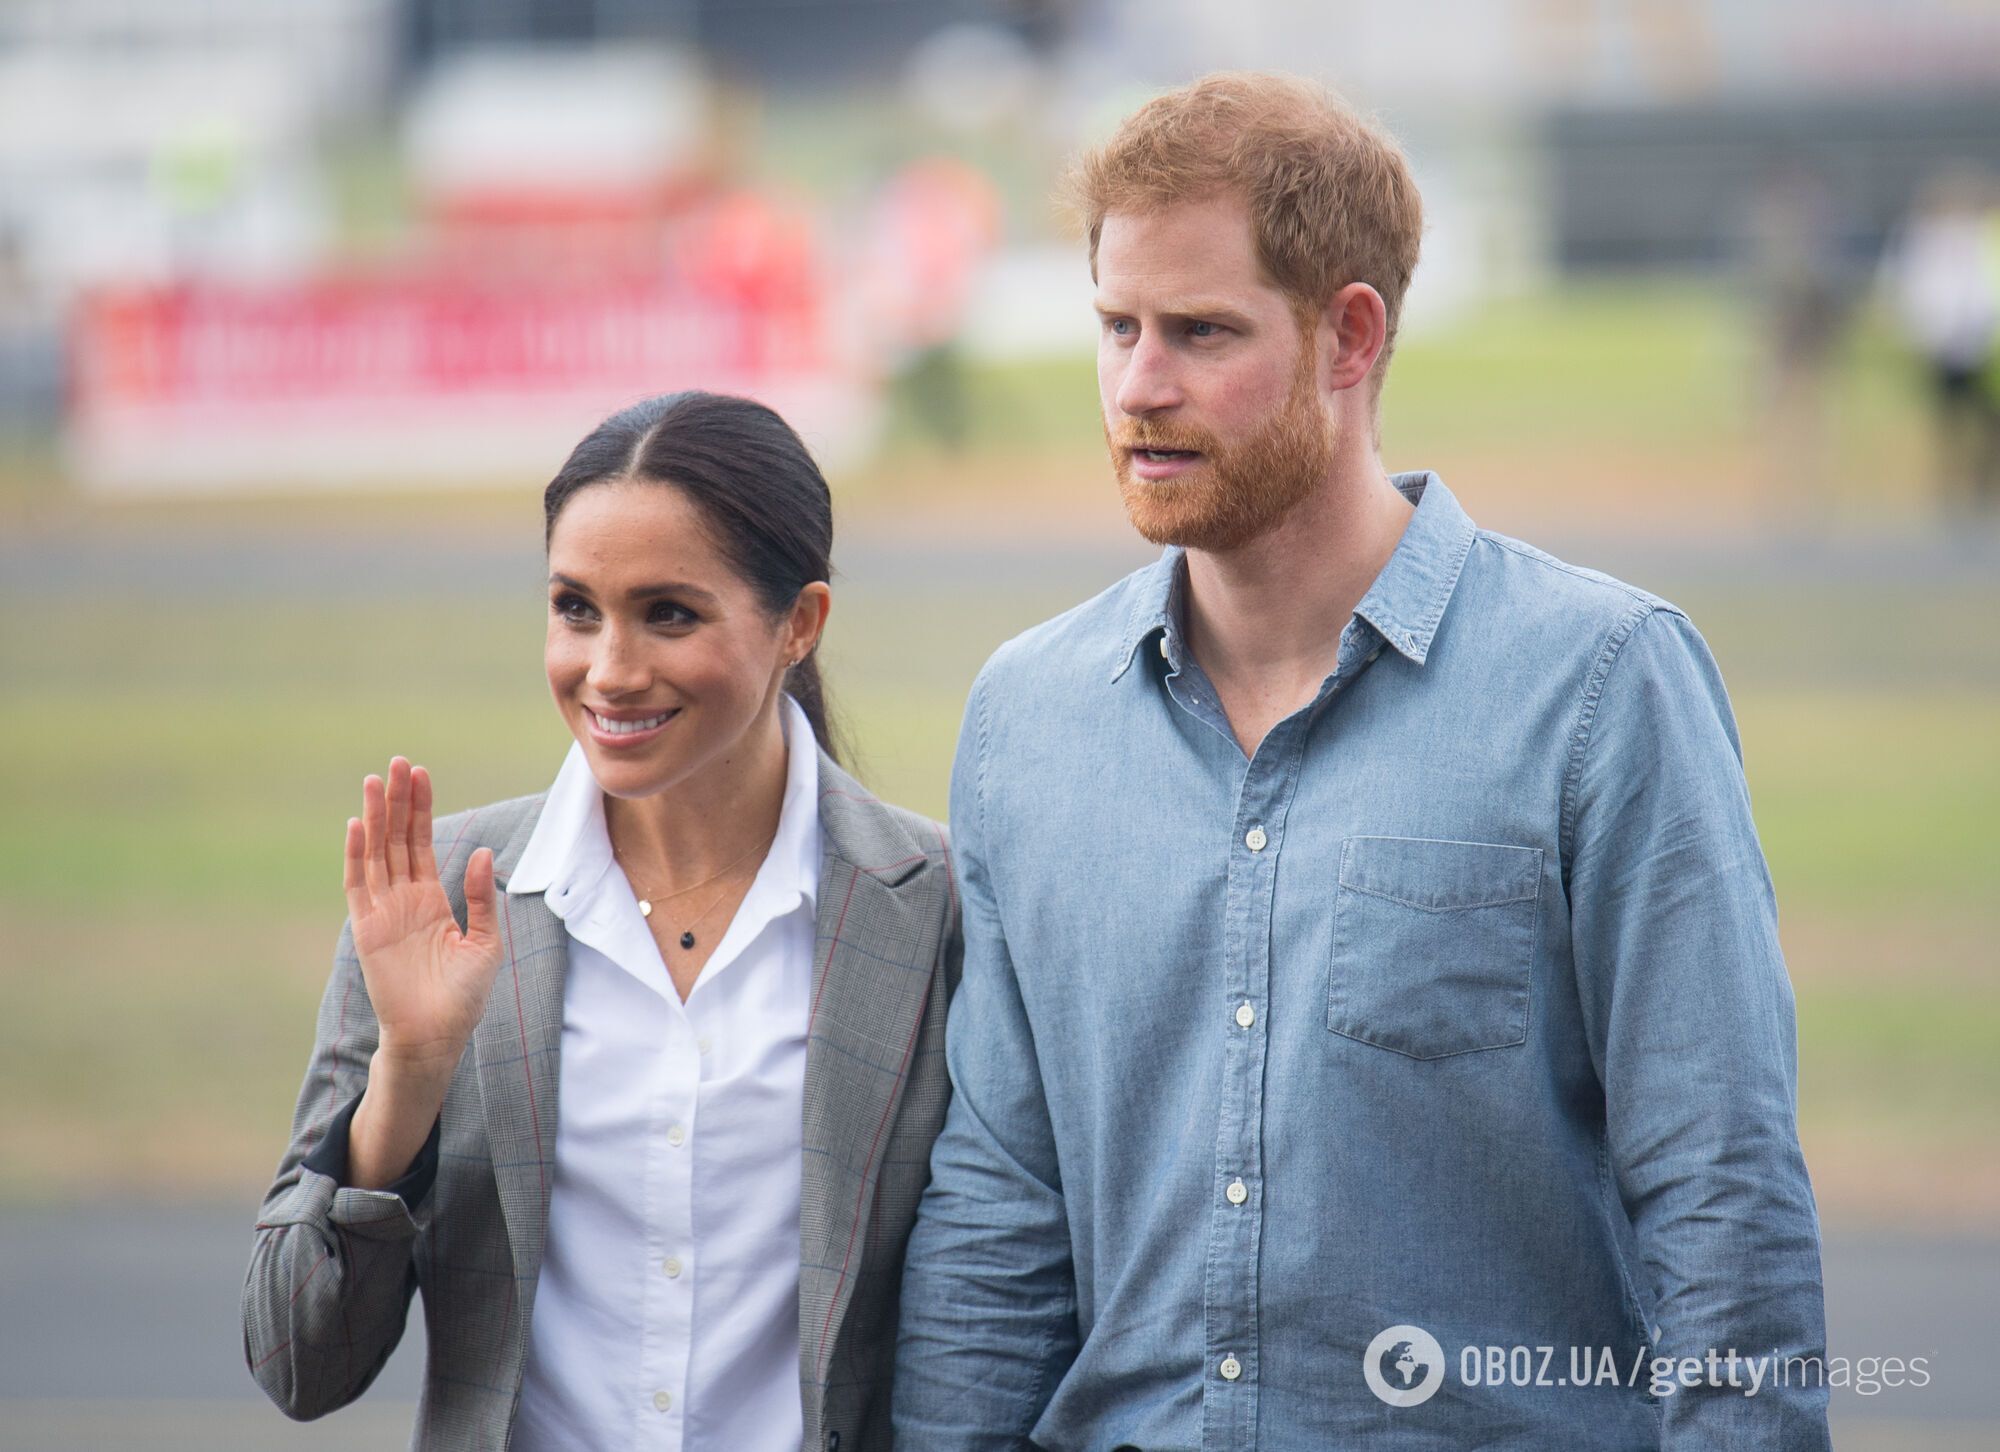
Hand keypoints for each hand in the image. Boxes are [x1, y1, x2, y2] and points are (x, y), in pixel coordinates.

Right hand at [343, 758, 501, 1079]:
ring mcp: (382, 912)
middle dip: (399, 801)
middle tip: (398, 762)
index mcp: (431, 899)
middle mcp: (403, 899)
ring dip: (377, 817)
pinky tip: (359, 824)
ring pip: (377, 853)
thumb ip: (480, 897)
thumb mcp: (485, 941)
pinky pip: (358, 885)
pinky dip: (357, 854)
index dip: (421, 808)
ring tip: (377, 780)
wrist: (436, 1036)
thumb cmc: (463, 996)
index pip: (422, 842)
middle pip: (397, 839)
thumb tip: (486, 852)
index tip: (420, 773)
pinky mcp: (367, 929)